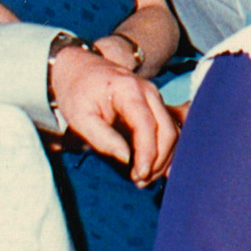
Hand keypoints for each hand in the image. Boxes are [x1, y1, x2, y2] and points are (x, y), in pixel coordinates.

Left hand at [50, 44, 178, 183]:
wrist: (81, 69)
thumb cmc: (78, 92)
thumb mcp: (80, 116)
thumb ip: (102, 138)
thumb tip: (126, 158)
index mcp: (129, 91)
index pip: (147, 125)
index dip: (147, 153)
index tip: (139, 174)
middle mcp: (149, 92)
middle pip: (167, 130)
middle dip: (158, 160)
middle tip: (140, 181)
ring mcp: (156, 98)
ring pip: (172, 132)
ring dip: (163, 158)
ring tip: (143, 178)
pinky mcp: (156, 106)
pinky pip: (169, 130)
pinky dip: (165, 151)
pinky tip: (155, 169)